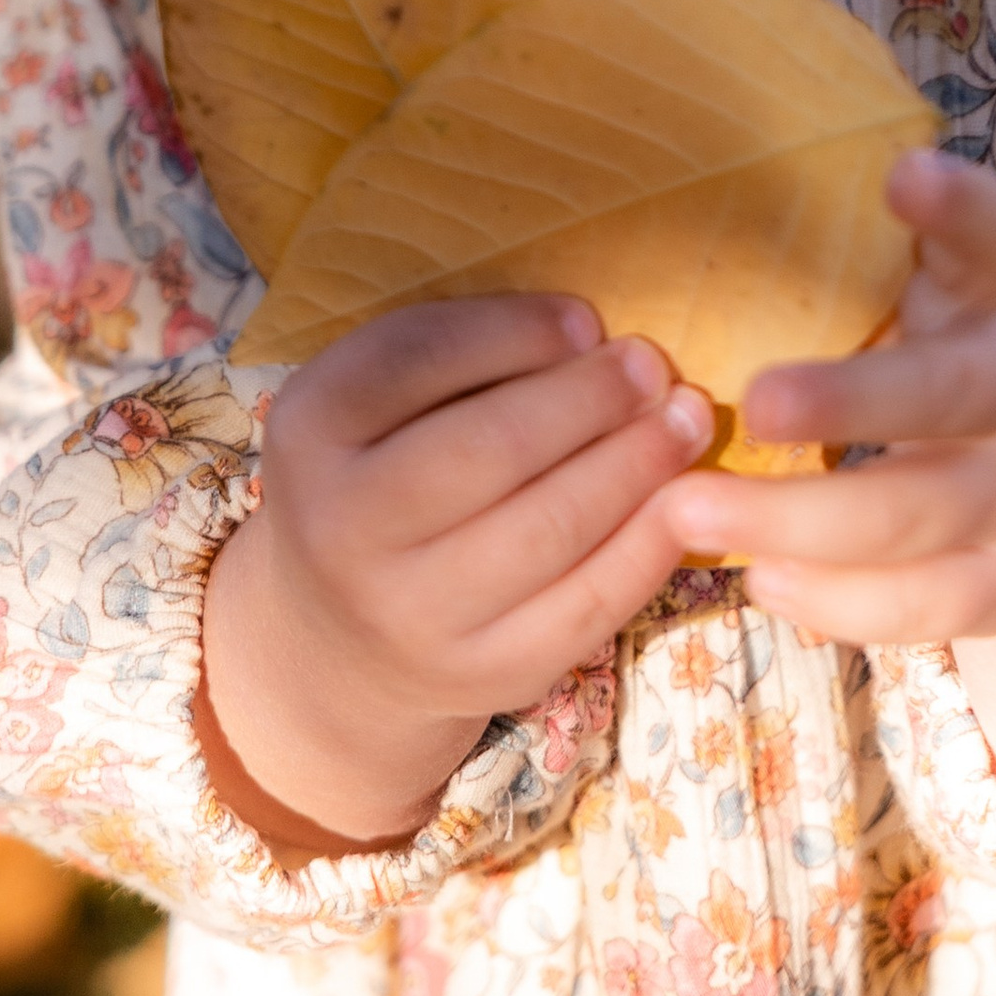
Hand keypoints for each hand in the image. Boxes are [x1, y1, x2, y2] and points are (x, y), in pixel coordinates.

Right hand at [201, 296, 711, 850]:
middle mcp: (343, 530)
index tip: (589, 319)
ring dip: (636, 463)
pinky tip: (682, 501)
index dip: (518, 332)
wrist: (337, 640)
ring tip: (685, 418)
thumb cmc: (380, 476)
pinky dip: (648, 546)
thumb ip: (458, 352)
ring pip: (549, 529)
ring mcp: (410, 616)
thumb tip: (588, 333)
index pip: (417, 359)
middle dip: (591, 398)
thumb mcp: (377, 399)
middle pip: (490, 448)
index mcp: (310, 428)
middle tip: (653, 364)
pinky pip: (585, 607)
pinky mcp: (480, 676)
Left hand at [656, 155, 995, 797]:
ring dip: (797, 519)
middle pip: (943, 394)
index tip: (902, 173)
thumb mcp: (964, 296)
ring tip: (688, 509)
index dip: (954, 204)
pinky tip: (760, 578)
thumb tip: (711, 189)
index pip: (993, 236)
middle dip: (851, 401)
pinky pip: (919, 604)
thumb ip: (881, 261)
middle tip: (758, 400)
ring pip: (913, 516)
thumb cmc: (982, 362)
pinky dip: (836, 601)